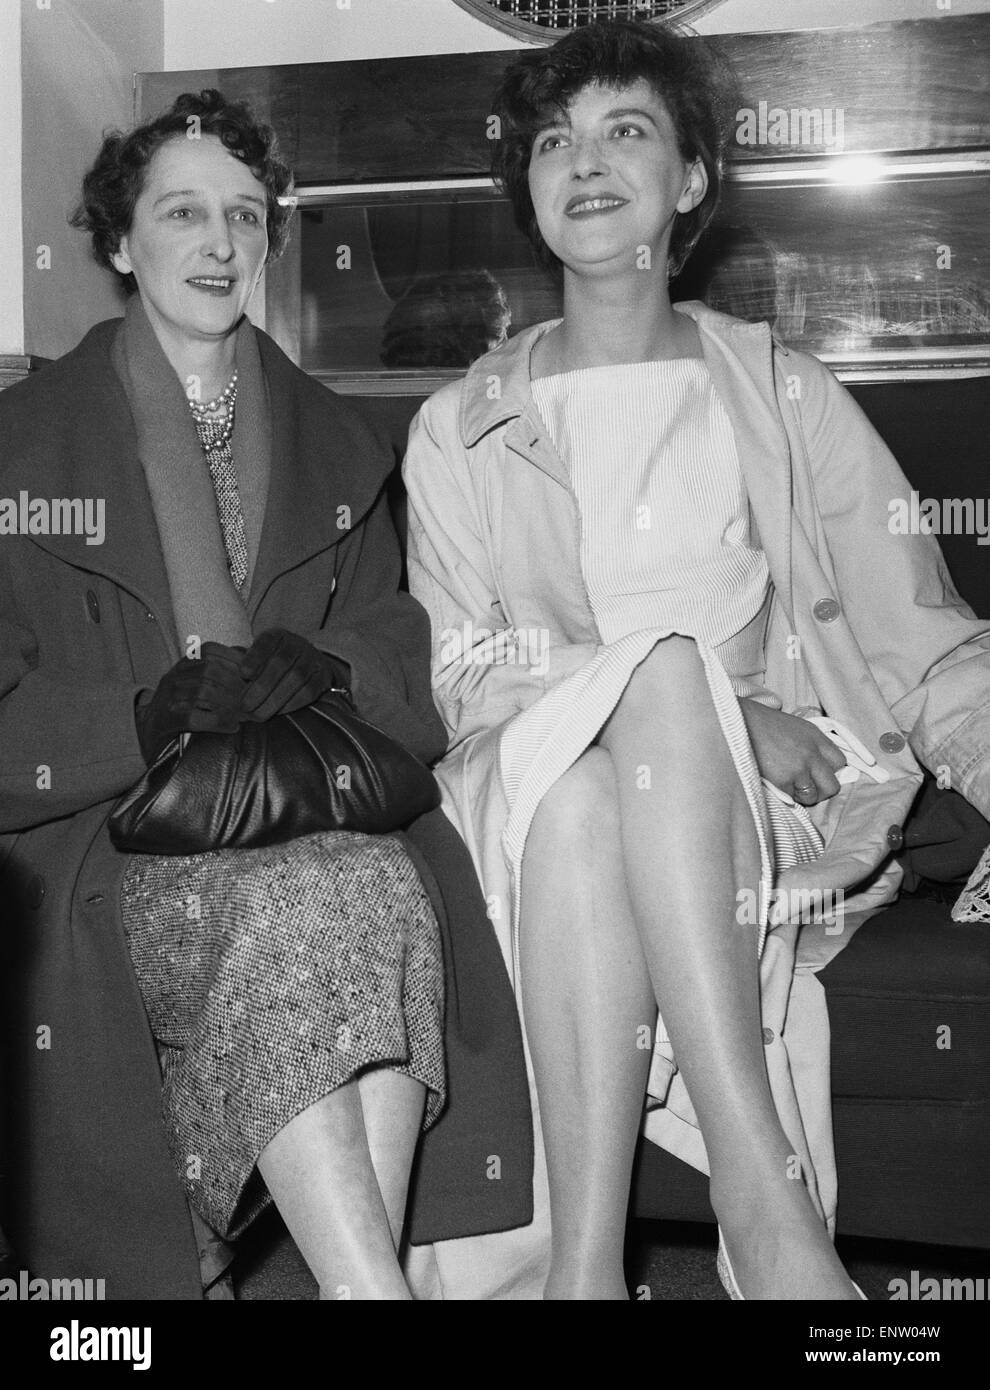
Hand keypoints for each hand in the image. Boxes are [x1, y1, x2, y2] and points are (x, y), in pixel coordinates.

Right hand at [135, 643, 248, 763]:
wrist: (150, 731)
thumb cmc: (183, 704)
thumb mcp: (198, 679)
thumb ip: (220, 666)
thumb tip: (247, 651)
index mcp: (183, 663)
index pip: (211, 651)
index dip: (236, 661)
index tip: (256, 676)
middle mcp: (173, 675)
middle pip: (210, 671)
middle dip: (237, 685)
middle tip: (256, 700)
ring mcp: (168, 697)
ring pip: (203, 692)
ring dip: (231, 704)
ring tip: (248, 715)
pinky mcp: (166, 719)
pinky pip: (193, 717)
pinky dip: (217, 722)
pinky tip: (232, 727)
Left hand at [238, 628, 346, 720]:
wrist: (309, 663)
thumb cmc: (275, 663)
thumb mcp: (261, 656)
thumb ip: (249, 665)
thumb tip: (232, 683)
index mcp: (277, 636)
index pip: (266, 642)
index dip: (254, 658)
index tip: (242, 674)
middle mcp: (297, 644)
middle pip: (280, 663)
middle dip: (261, 687)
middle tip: (245, 706)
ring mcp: (312, 659)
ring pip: (295, 678)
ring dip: (274, 699)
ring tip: (258, 714)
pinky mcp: (322, 677)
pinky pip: (308, 692)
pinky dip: (291, 704)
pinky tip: (277, 712)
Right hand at [740, 699, 847, 805]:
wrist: (735, 723)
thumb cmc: (759, 724)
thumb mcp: (792, 727)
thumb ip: (808, 744)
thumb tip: (815, 766)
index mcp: (815, 736)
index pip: (839, 762)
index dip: (828, 772)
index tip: (817, 774)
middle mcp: (811, 753)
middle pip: (832, 785)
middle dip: (820, 791)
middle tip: (805, 788)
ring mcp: (798, 768)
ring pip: (812, 796)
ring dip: (801, 795)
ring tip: (786, 786)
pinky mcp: (783, 781)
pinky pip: (791, 798)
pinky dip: (783, 795)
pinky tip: (773, 783)